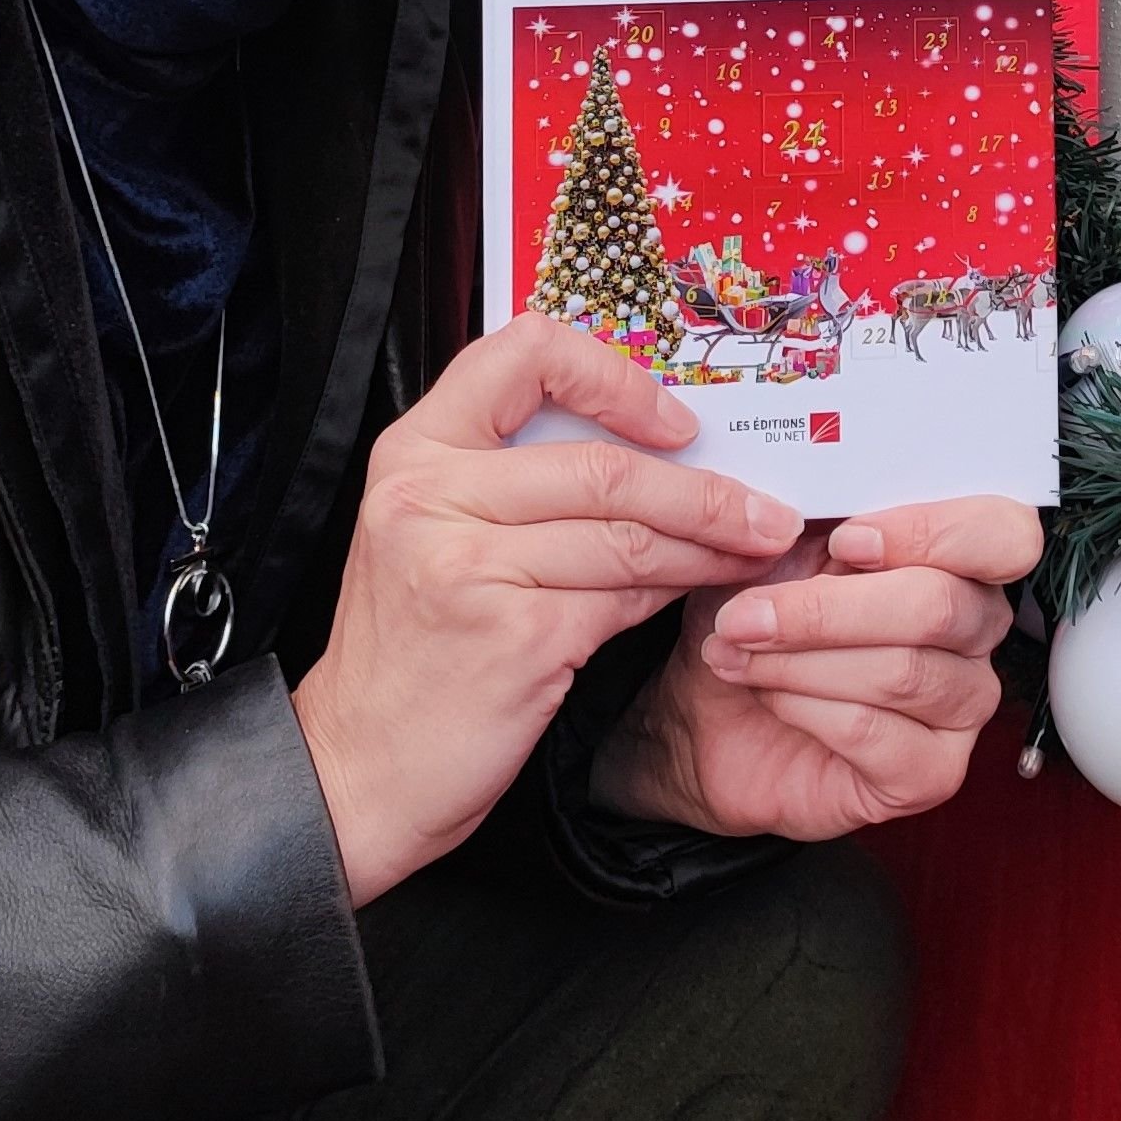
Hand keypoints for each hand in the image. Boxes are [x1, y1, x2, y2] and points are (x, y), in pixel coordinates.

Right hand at [291, 316, 802, 906]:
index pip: (524, 352)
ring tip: (758, 541)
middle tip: (764, 503)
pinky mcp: (515, 634)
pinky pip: (625, 594)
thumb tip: (660, 451)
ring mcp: (469, 564)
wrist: (357, 767)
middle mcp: (431, 495)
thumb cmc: (412, 653)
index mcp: (414, 452)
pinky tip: (707, 587)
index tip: (671, 419)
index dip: (612, 376)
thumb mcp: (439, 537)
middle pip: (603, 461)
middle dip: (703, 484)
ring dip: (710, 537)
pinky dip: (679, 587)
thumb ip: (518, 480)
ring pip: (627, 529)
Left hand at [591, 495, 1041, 841]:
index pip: (1004, 534)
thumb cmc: (756, 616)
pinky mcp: (931, 774)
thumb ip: (816, 516)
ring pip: (900, 672)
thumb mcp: (775, 547)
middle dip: (826, 609)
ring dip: (798, 660)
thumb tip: (821, 502)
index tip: (846, 537)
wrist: (710, 713)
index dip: (931, 531)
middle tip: (744, 613)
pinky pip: (872, 731)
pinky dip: (803, 706)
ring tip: (735, 651)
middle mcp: (977, 630)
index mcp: (960, 558)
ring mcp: (962, 706)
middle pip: (938, 606)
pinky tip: (766, 695)